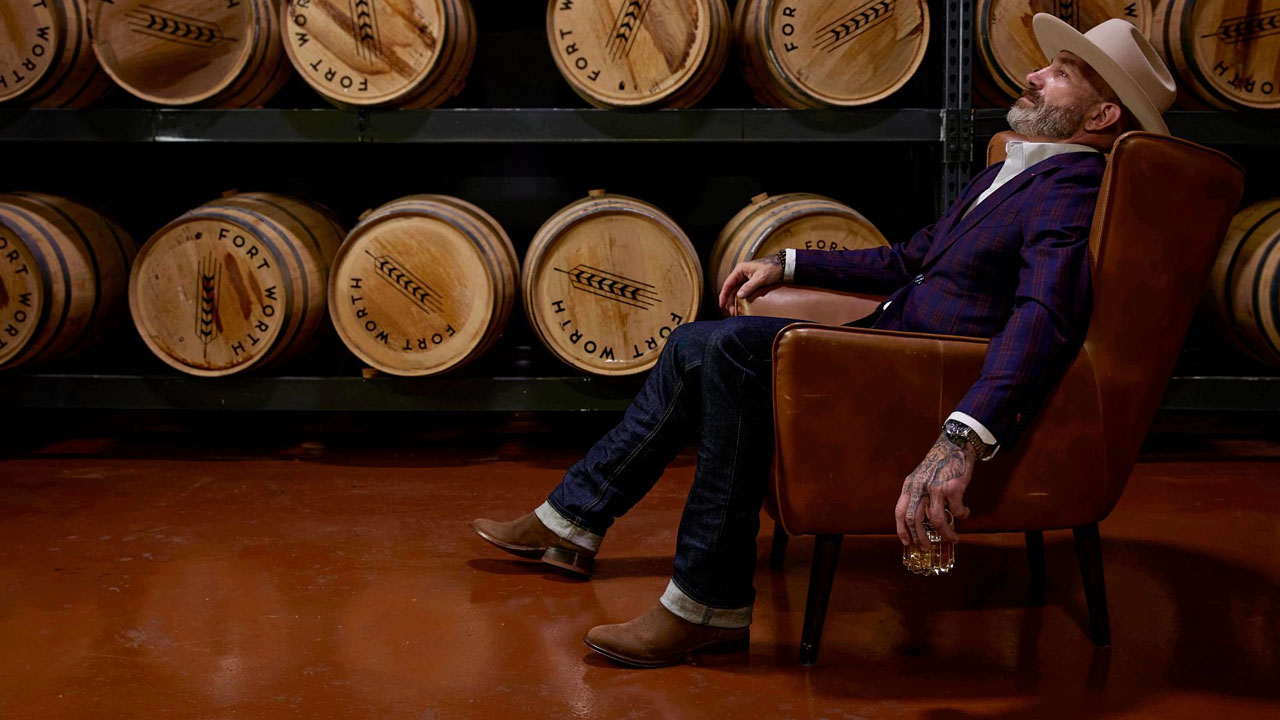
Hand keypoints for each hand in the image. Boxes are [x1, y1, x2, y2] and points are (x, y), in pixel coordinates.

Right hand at [717, 257, 782, 315]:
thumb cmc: (772, 269)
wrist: (783, 266)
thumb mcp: (760, 278)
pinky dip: (741, 299)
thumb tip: (739, 295)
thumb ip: (749, 286)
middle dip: (730, 301)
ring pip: (736, 292)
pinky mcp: (750, 283)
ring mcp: (745, 279)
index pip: (728, 283)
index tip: (721, 304)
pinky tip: (741, 306)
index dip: (723, 295)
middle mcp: (741, 274)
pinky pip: (743, 292)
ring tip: (736, 312)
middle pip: (731, 289)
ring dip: (735, 302)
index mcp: (740, 270)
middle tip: (731, 312)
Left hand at [895, 432, 973, 548]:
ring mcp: (936, 488)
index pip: (900, 512)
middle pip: (915, 519)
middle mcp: (920, 488)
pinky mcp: (953, 488)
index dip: (902, 529)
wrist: (954, 446)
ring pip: (937, 521)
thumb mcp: (920, 478)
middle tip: (926, 548)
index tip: (907, 543)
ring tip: (953, 538)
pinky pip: (957, 511)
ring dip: (946, 534)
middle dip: (920, 538)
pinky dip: (962, 515)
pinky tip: (964, 512)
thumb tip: (920, 522)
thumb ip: (918, 496)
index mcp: (909, 486)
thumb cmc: (938, 465)